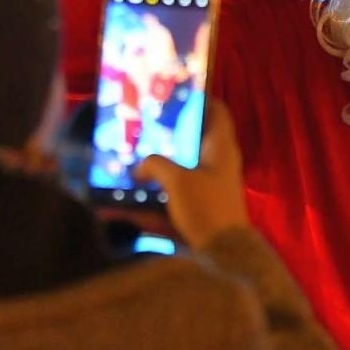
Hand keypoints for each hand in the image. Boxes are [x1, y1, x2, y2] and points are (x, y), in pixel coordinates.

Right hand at [130, 100, 250, 248]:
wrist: (224, 253)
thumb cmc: (206, 207)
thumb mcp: (177, 180)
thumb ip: (155, 164)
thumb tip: (139, 166)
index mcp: (221, 147)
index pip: (217, 111)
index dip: (198, 99)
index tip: (171, 95)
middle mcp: (219, 162)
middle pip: (194, 138)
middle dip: (169, 134)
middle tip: (143, 127)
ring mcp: (210, 185)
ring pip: (182, 166)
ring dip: (159, 164)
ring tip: (130, 157)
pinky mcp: (201, 206)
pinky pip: (174, 194)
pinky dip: (155, 195)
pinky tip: (125, 201)